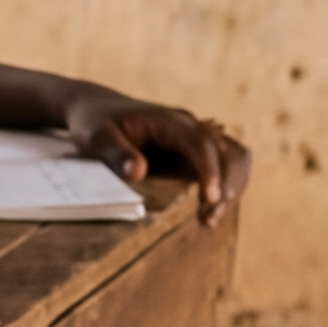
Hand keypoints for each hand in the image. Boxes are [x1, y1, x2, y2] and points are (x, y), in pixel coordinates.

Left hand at [59, 85, 250, 219]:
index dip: (209, 171)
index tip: (209, 199)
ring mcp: (196, 135)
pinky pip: (225, 163)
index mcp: (168, 121)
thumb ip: (115, 153)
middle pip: (228, 152)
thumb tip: (138, 172)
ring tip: (209, 219)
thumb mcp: (94, 136)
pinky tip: (208, 208)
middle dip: (225, 185)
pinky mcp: (194, 148)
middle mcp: (189, 126)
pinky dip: (224, 184)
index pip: (201, 143)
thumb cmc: (94, 121)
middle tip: (207, 218)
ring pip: (234, 157)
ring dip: (231, 186)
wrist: (96, 107)